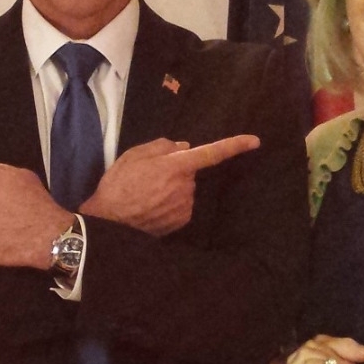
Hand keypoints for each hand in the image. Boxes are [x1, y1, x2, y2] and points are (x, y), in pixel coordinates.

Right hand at [79, 135, 259, 236]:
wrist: (109, 220)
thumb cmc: (119, 184)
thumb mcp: (134, 154)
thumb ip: (162, 146)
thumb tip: (184, 147)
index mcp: (177, 166)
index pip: (212, 153)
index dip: (235, 146)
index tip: (254, 141)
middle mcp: (186, 187)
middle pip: (190, 173)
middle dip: (176, 172)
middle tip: (149, 177)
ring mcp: (185, 206)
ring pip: (185, 190)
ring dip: (172, 189)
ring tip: (146, 194)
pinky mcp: (181, 222)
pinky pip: (181, 206)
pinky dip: (170, 204)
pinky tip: (152, 207)